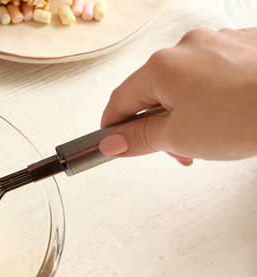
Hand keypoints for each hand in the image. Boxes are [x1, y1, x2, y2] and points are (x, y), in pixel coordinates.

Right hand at [99, 27, 256, 164]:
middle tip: (177, 152)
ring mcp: (220, 43)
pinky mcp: (248, 47)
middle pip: (156, 91)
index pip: (120, 100)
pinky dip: (218, 97)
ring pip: (189, 84)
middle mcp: (187, 47)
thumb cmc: (247, 114)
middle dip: (161, 124)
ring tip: (214, 136)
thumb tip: (113, 143)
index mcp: (162, 66)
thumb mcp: (180, 138)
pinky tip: (235, 115)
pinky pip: (219, 74)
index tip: (114, 145)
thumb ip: (140, 139)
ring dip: (191, 112)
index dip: (114, 128)